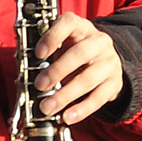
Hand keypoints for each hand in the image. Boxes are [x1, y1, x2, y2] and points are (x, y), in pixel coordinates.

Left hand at [32, 11, 126, 125]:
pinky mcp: (114, 83)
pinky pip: (98, 98)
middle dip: (57, 71)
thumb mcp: (63, 45)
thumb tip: (26, 72)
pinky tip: (67, 117)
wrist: (106, 62)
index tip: (38, 53)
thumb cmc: (75, 53)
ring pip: (88, 78)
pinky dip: (81, 109)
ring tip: (48, 107)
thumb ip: (47, 53)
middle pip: (80, 54)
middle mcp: (98, 42)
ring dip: (65, 95)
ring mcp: (109, 62)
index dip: (52, 37)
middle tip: (40, 85)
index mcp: (81, 27)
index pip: (69, 23)